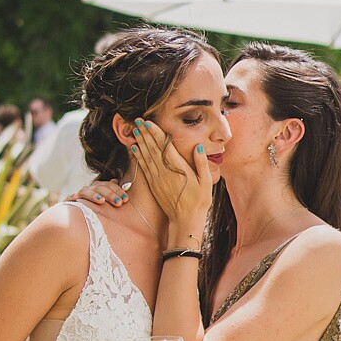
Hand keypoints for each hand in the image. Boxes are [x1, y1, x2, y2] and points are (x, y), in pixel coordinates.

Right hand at [63, 181, 128, 207]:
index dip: (118, 191)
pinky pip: (70, 197)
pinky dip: (73, 197)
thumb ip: (113, 194)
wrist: (76, 221)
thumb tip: (116, 180)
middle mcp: (90, 190)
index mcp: (100, 189)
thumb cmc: (97, 213)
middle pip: (99, 187)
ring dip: (94, 195)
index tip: (126, 199)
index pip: (109, 185)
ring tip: (102, 201)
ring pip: (86, 191)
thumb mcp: (107, 205)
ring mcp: (79, 195)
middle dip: (110, 194)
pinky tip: (76, 198)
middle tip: (119, 203)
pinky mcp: (69, 201)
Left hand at [130, 120, 210, 239]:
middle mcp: (165, 172)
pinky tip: (134, 148)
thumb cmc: (199, 201)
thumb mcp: (206, 182)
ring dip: (140, 142)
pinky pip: (144, 167)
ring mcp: (157, 179)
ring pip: (146, 156)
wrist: (185, 220)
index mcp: (178, 168)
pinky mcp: (153, 185)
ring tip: (134, 130)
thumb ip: (201, 163)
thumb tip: (198, 145)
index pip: (164, 146)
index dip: (155, 133)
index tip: (148, 122)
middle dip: (145, 133)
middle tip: (137, 120)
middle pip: (152, 148)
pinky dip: (138, 156)